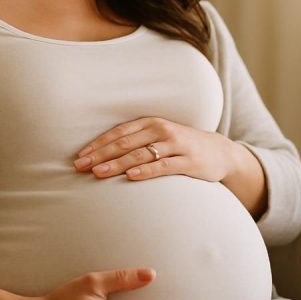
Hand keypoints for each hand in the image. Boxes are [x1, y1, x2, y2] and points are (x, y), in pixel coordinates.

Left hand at [72, 117, 236, 182]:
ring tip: (98, 173)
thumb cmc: (181, 146)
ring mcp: (176, 145)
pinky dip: (146, 171)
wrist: (220, 152)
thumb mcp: (160, 137)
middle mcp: (162, 130)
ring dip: (117, 164)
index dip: (98, 144)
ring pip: (140, 154)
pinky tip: (131, 176)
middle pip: (125, 143)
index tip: (80, 157)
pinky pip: (163, 166)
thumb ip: (137, 142)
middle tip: (81, 166)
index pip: (119, 133)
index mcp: (152, 123)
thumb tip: (102, 155)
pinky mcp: (188, 161)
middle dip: (100, 155)